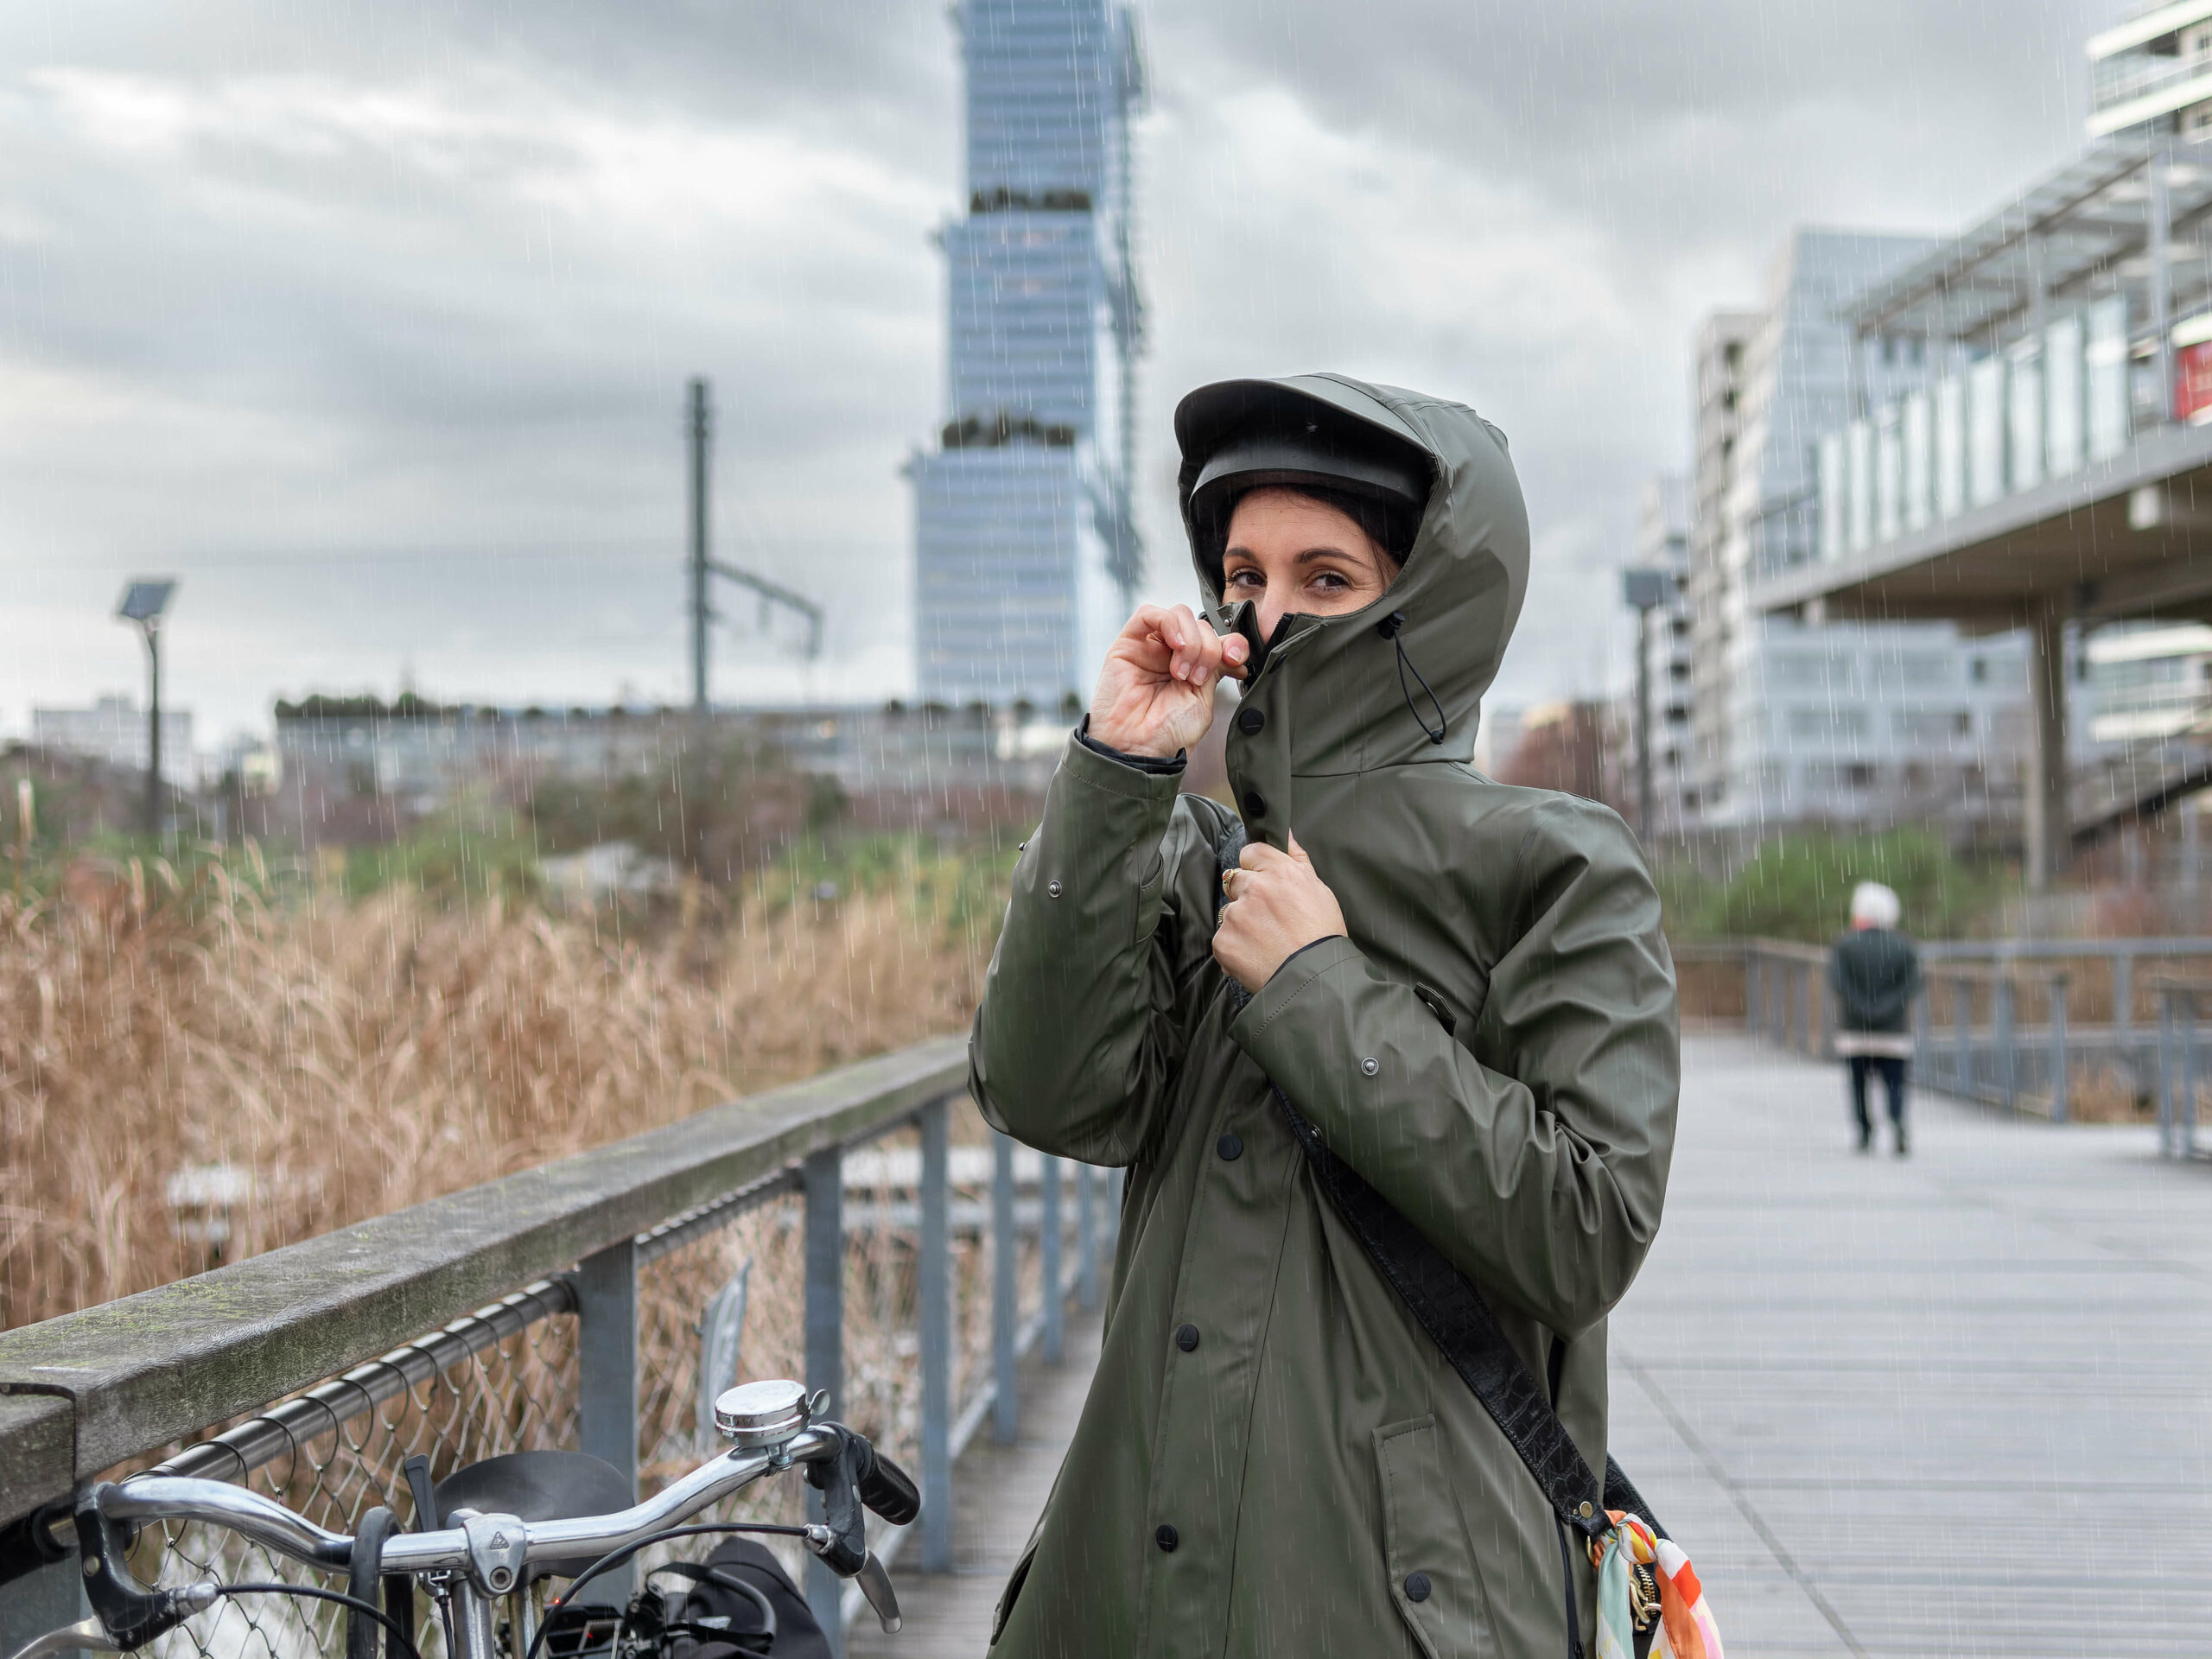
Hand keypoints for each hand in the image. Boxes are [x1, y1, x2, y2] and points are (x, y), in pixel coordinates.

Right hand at [1087, 604, 1250, 757]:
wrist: (1138, 748)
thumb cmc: (1167, 734)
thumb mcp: (1203, 699)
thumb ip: (1216, 668)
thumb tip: (1232, 647)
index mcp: (1193, 668)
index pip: (1218, 638)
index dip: (1232, 643)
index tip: (1235, 661)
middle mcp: (1172, 655)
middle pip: (1201, 625)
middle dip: (1208, 649)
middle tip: (1196, 679)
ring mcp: (1150, 647)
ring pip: (1180, 615)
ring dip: (1191, 641)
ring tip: (1181, 672)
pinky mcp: (1127, 643)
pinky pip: (1149, 613)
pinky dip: (1170, 624)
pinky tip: (1175, 645)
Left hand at [1213, 833, 1345, 992]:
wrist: (1315, 979)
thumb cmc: (1323, 937)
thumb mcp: (1320, 891)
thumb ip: (1299, 859)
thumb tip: (1287, 835)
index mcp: (1280, 872)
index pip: (1251, 852)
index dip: (1257, 867)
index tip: (1265, 883)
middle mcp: (1255, 889)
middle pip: (1236, 880)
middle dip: (1247, 895)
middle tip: (1268, 918)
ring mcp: (1236, 915)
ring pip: (1230, 911)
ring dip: (1241, 922)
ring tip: (1266, 941)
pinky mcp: (1224, 941)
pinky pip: (1223, 938)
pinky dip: (1235, 947)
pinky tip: (1257, 956)